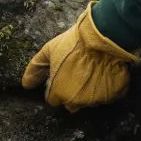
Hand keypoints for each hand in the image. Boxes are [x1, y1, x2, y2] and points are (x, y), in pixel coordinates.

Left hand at [22, 3, 139, 112]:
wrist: (103, 36)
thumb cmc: (74, 43)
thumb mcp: (49, 51)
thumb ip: (35, 69)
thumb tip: (25, 85)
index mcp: (60, 93)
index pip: (54, 100)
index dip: (56, 88)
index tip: (62, 76)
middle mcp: (78, 101)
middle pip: (72, 104)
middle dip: (73, 93)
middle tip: (78, 75)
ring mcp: (98, 99)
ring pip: (91, 100)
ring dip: (90, 91)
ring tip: (93, 72)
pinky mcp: (115, 94)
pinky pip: (110, 95)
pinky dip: (108, 88)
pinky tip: (106, 74)